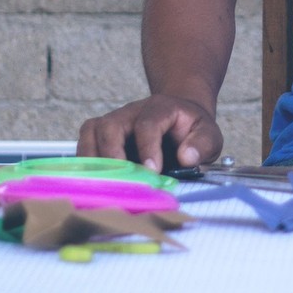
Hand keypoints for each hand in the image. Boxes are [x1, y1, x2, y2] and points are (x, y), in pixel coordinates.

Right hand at [77, 94, 222, 172]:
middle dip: (113, 155)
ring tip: (104, 183)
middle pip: (111, 126)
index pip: (148, 124)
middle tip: (122, 180)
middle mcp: (133, 111)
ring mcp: (115, 120)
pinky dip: (85, 159)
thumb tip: (187, 158)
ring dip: (94, 159)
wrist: (179, 115)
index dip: (147, 148)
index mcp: (161, 108)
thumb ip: (202, 144)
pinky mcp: (103, 132)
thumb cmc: (192, 128)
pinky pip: (85, 139)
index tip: (152, 171)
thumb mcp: (208, 134)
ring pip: (92, 131)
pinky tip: (94, 180)